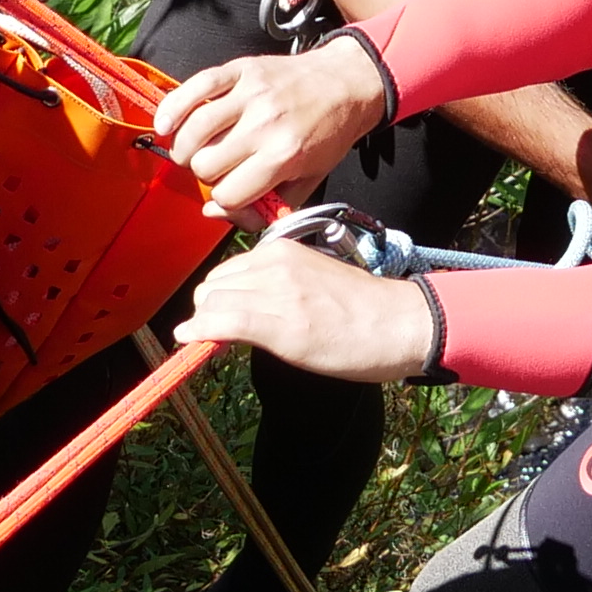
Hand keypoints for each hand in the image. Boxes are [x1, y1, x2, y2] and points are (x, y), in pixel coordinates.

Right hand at [161, 31, 395, 215]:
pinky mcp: (240, 70)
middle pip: (206, 165)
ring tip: (190, 153)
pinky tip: (165, 125)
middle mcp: (265, 124)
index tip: (232, 194)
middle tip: (217, 170)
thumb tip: (215, 212)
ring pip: (194, 131)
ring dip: (184, 149)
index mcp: (284, 155)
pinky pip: (195, 87)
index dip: (225, 201)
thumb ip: (265, 207)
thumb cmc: (328, 133)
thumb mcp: (310, 180)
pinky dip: (173, 108)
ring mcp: (250, 94)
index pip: (229, 194)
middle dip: (206, 175)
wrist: (346, 82)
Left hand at [184, 234, 440, 381]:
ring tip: (217, 341)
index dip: (219, 298)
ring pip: (212, 303)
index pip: (228, 270)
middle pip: (213, 286)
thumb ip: (277, 284)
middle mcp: (274, 264)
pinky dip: (199, 332)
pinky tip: (191, 340)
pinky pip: (221, 322)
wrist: (400, 324)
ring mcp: (276, 292)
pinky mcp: (278, 324)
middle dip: (209, 310)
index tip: (222, 317)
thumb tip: (240, 306)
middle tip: (222, 333)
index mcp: (283, 250)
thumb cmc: (364, 308)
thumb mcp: (315, 280)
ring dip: (206, 323)